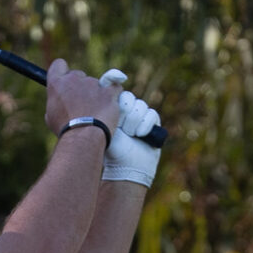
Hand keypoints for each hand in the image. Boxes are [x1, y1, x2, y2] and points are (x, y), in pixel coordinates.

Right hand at [42, 59, 120, 139]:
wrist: (83, 138)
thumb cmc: (65, 130)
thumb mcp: (51, 117)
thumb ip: (56, 102)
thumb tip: (61, 102)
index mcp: (57, 84)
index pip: (58, 64)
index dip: (63, 72)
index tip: (66, 81)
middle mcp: (74, 79)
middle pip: (79, 75)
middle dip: (81, 87)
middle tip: (82, 104)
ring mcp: (93, 84)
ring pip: (96, 84)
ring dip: (97, 94)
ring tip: (95, 113)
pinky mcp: (109, 91)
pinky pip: (115, 87)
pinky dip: (114, 94)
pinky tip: (111, 104)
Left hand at [95, 71, 162, 186]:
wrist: (125, 167)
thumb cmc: (110, 149)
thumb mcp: (101, 126)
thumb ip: (101, 107)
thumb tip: (102, 85)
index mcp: (111, 109)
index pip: (114, 89)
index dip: (115, 86)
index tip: (118, 87)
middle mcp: (125, 111)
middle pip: (128, 97)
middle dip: (124, 112)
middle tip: (120, 127)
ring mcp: (139, 116)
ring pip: (140, 105)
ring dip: (134, 122)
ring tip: (129, 135)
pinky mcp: (152, 122)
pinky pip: (151, 114)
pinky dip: (145, 125)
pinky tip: (140, 136)